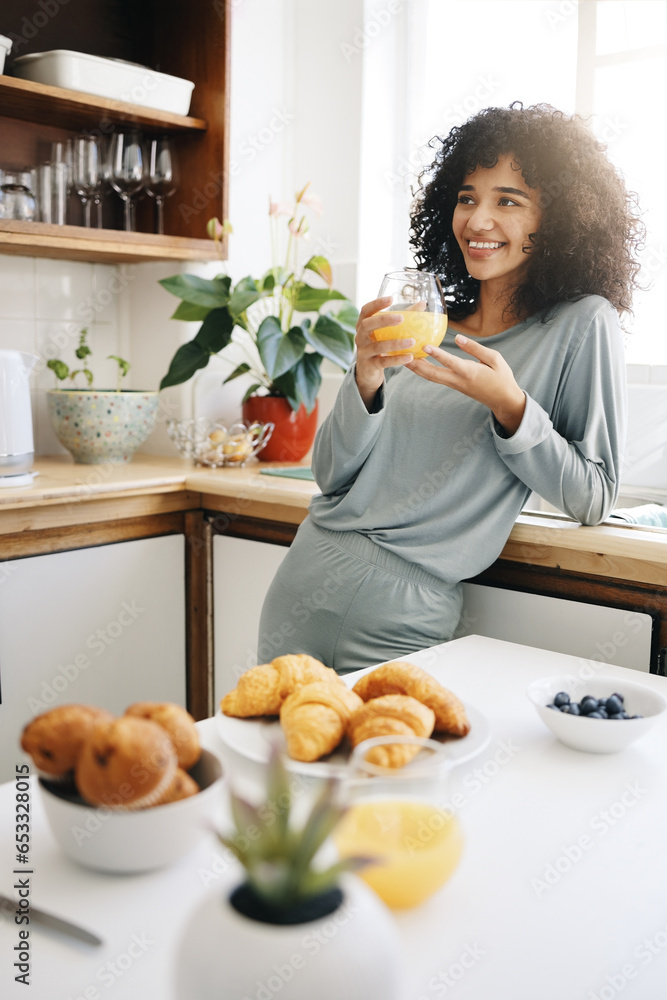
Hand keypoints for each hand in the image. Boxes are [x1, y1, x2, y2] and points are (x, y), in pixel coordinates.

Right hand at [354, 296, 416, 409]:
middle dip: (383, 320)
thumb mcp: (386, 332)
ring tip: (412, 341)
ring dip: (395, 343)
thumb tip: (422, 304)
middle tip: (401, 318)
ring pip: (378, 346)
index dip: (376, 304)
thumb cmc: (379, 344)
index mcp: (363, 325)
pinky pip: (383, 362)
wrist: (368, 371)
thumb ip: (403, 318)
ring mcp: (363, 352)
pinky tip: (409, 357)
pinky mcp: (370, 365)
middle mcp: (360, 337)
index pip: (365, 310)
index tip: (391, 298)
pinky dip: (397, 359)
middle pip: (367, 325)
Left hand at [405, 333, 526, 434]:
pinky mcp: (453, 385)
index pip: (451, 362)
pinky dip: (424, 370)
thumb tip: (458, 338)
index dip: (438, 355)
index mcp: (470, 372)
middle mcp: (458, 380)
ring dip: (416, 368)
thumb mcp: (495, 359)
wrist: (503, 400)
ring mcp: (454, 384)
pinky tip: (416, 363)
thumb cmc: (501, 377)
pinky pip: (435, 378)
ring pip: (431, 377)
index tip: (425, 345)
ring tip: (402, 358)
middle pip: (432, 374)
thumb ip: (476, 348)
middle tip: (402, 354)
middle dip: (416, 365)